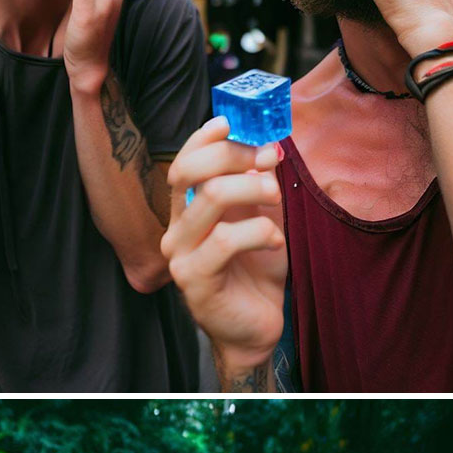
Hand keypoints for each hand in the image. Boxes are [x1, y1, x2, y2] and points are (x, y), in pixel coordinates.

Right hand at [162, 118, 286, 371]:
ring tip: (276, 198)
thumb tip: (268, 148)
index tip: (233, 124)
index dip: (204, 138)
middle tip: (270, 158)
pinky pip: (226, 240)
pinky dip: (260, 232)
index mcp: (187, 209)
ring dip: (253, 188)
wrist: (256, 328)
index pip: (183, 162)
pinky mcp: (195, 280)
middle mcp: (176, 228)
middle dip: (236, 156)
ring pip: (212, 197)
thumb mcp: (262, 218)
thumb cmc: (256, 270)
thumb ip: (259, 185)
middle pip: (192, 171)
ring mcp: (180, 255)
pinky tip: (274, 242)